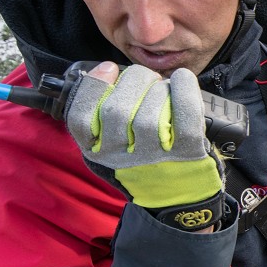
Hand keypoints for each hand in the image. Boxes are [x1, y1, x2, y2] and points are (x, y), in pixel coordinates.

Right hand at [64, 63, 222, 210]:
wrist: (178, 199)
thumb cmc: (145, 161)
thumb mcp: (112, 145)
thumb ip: (102, 113)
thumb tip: (106, 71)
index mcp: (98, 152)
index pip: (80, 119)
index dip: (93, 87)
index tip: (109, 68)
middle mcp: (122, 159)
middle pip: (115, 110)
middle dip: (134, 80)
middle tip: (147, 78)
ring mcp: (155, 158)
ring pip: (149, 114)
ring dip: (159, 89)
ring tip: (164, 89)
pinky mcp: (186, 155)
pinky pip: (185, 116)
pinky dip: (184, 91)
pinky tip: (182, 80)